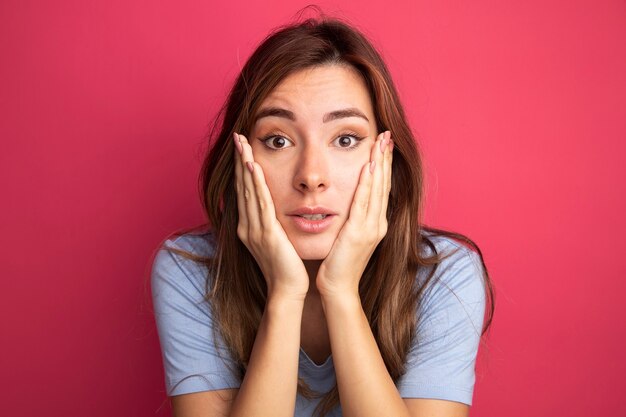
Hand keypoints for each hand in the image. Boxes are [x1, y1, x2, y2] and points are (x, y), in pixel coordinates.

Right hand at [234, 133, 308, 300]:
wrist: (287, 290)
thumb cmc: (286, 267)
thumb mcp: (277, 240)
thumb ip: (273, 223)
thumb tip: (276, 209)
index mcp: (250, 226)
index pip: (245, 191)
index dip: (242, 168)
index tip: (242, 148)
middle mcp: (248, 225)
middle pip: (242, 186)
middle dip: (240, 160)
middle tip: (238, 136)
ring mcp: (255, 229)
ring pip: (248, 190)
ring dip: (245, 165)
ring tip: (242, 143)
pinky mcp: (266, 233)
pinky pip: (260, 204)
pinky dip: (256, 184)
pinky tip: (253, 167)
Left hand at [316, 131, 393, 298]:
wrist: (338, 288)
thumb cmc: (339, 264)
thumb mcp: (349, 237)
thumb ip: (353, 219)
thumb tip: (350, 203)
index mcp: (375, 222)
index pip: (381, 187)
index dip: (383, 165)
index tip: (384, 144)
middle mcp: (377, 222)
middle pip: (383, 183)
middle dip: (385, 157)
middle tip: (387, 134)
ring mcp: (371, 227)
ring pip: (377, 189)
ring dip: (380, 163)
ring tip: (382, 142)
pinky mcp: (359, 232)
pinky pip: (364, 203)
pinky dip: (368, 184)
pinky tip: (369, 167)